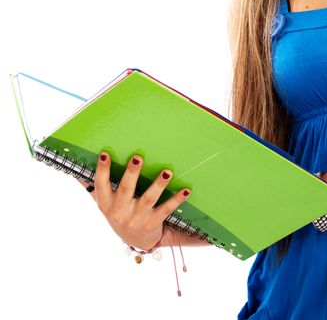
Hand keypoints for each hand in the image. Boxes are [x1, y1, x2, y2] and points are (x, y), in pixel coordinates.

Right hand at [76, 151, 190, 250]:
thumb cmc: (118, 213)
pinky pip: (166, 210)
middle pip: (125, 190)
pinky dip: (176, 200)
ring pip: (148, 199)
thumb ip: (91, 186)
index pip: (101, 185)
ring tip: (167, 172)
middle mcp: (120, 212)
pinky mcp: (153, 223)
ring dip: (158, 185)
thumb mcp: (103, 202)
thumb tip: (73, 168)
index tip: (104, 153)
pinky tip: (186, 190)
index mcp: (105, 204)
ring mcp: (137, 218)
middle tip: (137, 157)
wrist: (136, 241)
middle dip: (131, 174)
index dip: (102, 170)